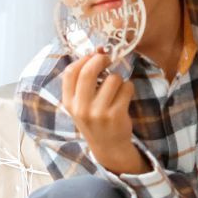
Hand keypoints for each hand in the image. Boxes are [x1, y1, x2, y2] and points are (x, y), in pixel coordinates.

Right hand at [61, 50, 138, 169]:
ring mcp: (98, 112)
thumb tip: (98, 50)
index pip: (69, 72)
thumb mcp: (81, 104)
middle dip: (101, 59)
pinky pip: (127, 87)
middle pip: (89, 71)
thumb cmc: (95, 119)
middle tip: (108, 59)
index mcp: (69, 102)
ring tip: (117, 89)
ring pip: (113, 79)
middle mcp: (81, 108)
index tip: (93, 55)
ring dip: (118, 78)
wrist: (108, 146)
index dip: (83, 59)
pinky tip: (124, 97)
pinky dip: (128, 88)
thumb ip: (84, 81)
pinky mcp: (116, 115)